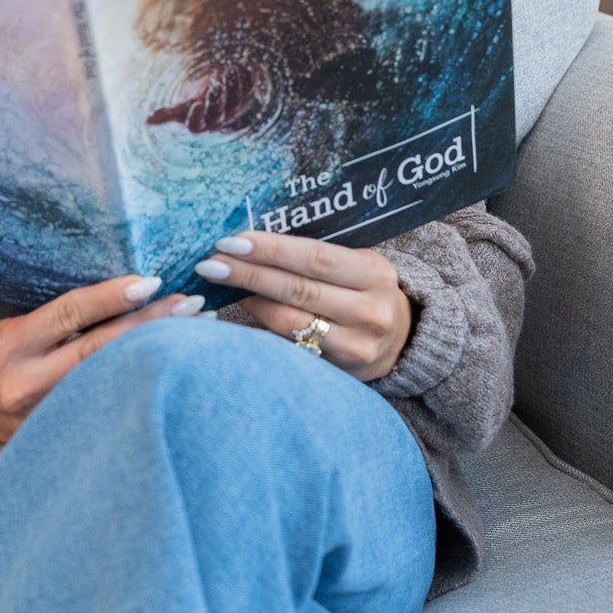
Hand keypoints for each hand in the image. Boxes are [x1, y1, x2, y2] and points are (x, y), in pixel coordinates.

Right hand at [0, 274, 201, 446]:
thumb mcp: (12, 328)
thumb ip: (57, 317)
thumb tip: (123, 292)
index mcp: (11, 346)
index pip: (69, 315)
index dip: (111, 297)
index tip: (151, 280)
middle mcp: (26, 383)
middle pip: (100, 351)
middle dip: (149, 326)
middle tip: (191, 304)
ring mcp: (44, 418)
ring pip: (111, 384)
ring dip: (157, 357)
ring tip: (198, 333)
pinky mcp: (59, 442)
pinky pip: (109, 412)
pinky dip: (143, 389)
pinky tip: (174, 374)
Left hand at [194, 233, 413, 381]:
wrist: (401, 340)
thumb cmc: (363, 291)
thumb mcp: (354, 266)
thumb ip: (314, 258)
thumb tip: (248, 244)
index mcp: (374, 272)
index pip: (314, 257)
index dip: (270, 249)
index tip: (231, 241)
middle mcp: (370, 310)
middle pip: (298, 289)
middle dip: (249, 274)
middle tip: (210, 264)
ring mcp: (357, 345)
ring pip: (290, 322)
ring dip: (249, 301)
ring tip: (218, 286)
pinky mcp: (342, 371)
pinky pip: (292, 347)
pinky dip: (262, 329)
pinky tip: (241, 315)